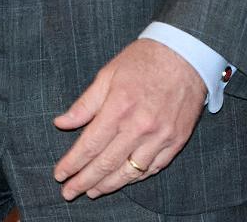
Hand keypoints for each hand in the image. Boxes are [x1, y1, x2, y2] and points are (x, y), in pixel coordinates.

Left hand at [52, 39, 205, 199]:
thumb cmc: (145, 59)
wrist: (187, 52)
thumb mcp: (109, 73)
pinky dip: (135, 177)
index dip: (72, 164)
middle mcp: (140, 126)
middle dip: (84, 182)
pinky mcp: (176, 140)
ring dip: (108, 186)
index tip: (59, 175)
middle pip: (106, 164)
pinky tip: (123, 178)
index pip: (89, 146)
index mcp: (119, 107)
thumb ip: (85, 103)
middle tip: (69, 192)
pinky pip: (153, 168)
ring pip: (129, 173)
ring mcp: (160, 136)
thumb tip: (61, 123)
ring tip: (93, 191)